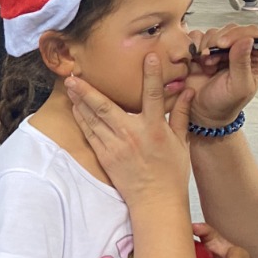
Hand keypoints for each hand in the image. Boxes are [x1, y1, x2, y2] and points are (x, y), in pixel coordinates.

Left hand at [65, 53, 193, 205]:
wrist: (155, 201)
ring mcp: (116, 146)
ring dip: (80, 101)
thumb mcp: (181, 143)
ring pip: (93, 118)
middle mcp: (133, 134)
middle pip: (106, 106)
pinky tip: (75, 108)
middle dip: (88, 89)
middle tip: (74, 74)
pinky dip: (81, 120)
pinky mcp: (105, 156)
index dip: (151, 74)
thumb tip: (188, 91)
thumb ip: (181, 115)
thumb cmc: (171, 173)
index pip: (153, 95)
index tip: (147, 56)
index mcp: (155, 129)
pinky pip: (90, 134)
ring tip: (69, 86)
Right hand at [185, 25, 257, 126]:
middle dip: (218, 43)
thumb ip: (242, 63)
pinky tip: (197, 62)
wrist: (201, 111)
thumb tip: (247, 39)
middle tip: (210, 60)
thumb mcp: (238, 86)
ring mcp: (220, 49)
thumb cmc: (224, 103)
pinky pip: (197, 37)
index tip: (222, 44)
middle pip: (231, 29)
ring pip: (213, 32)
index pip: (252, 33)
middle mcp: (239, 49)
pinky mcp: (203, 49)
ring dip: (206, 48)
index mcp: (256, 57)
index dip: (238, 34)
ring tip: (206, 66)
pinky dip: (195, 48)